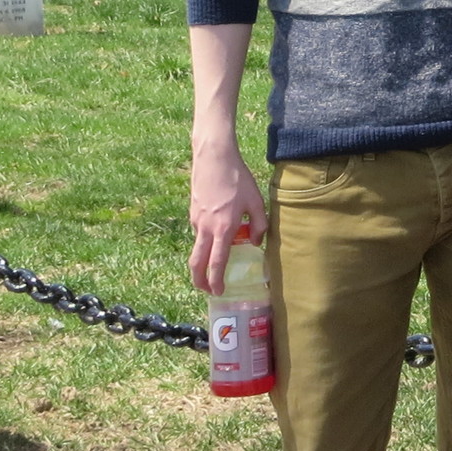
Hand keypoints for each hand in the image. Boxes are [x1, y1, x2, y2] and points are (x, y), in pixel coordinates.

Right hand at [188, 144, 266, 294]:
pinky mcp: (192, 212)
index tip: (219, 292)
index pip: (216, 263)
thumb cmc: (238, 179)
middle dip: (200, 280)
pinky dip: (204, 240)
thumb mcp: (256, 201)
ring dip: (203, 260)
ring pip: (197, 247)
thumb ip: (259, 225)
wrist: (214, 158)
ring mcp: (196, 220)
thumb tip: (256, 243)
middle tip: (208, 289)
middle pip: (196, 263)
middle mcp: (205, 228)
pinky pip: (198, 232)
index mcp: (223, 229)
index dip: (216, 280)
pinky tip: (217, 233)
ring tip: (216, 262)